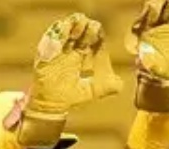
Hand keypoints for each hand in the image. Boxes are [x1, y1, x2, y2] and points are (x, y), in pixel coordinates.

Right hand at [18, 13, 119, 147]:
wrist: (53, 103)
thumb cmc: (73, 96)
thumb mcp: (95, 90)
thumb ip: (111, 86)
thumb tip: (121, 83)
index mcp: (86, 54)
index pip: (94, 36)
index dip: (97, 33)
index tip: (98, 37)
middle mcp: (73, 48)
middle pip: (83, 28)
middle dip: (88, 27)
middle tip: (90, 33)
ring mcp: (60, 47)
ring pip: (69, 26)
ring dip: (75, 25)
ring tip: (78, 31)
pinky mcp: (47, 49)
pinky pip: (53, 34)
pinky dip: (61, 30)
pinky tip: (66, 33)